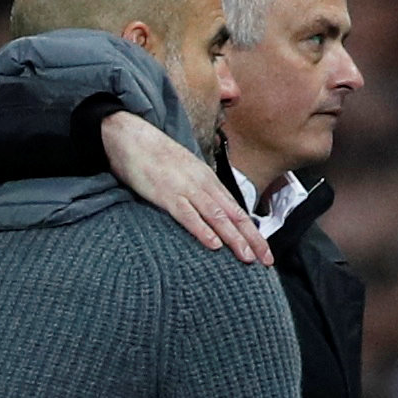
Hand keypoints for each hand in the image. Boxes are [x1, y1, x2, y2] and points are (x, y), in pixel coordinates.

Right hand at [101, 112, 272, 264]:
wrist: (130, 136)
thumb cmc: (157, 158)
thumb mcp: (185, 174)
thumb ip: (199, 193)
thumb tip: (213, 216)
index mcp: (209, 182)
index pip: (238, 212)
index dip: (254, 234)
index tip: (266, 255)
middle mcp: (203, 185)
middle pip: (234, 216)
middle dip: (252, 240)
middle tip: (266, 261)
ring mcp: (186, 189)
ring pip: (216, 216)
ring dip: (233, 238)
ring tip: (247, 257)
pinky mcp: (166, 194)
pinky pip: (187, 214)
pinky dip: (202, 229)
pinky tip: (213, 244)